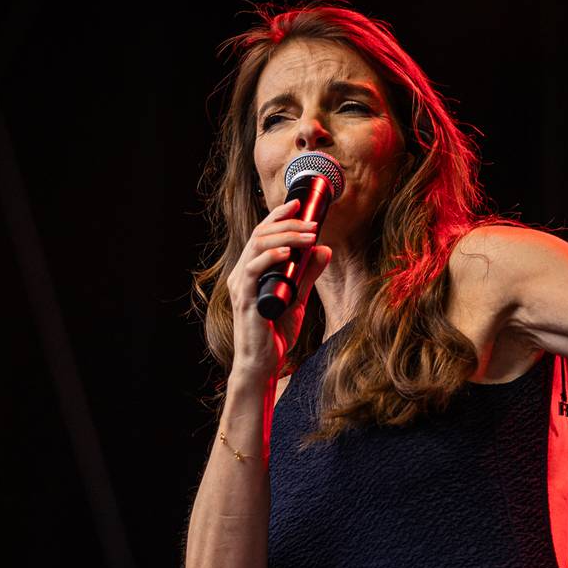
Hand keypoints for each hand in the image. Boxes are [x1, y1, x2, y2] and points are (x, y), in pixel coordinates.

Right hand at [225, 198, 331, 385]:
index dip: (279, 216)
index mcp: (252, 270)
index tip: (299, 203)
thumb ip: (308, 274)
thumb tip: (325, 249)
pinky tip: (286, 253)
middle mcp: (242, 273)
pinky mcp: (245, 299)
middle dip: (288, 223)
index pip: (262, 233)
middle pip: (260, 234)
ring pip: (257, 246)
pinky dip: (269, 258)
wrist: (263, 363)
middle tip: (312, 223)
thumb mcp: (298, 297)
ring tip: (308, 235)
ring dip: (285, 236)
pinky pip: (253, 271)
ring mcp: (242, 285)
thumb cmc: (276, 332)